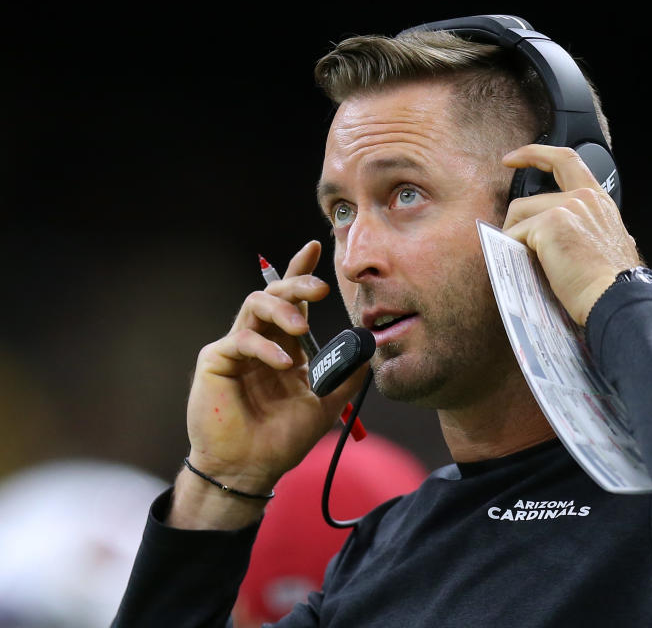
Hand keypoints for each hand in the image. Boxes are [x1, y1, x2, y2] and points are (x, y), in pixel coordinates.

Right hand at [172, 241, 366, 527]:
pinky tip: (283, 363)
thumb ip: (345, 376)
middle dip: (297, 282)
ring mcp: (236, 348)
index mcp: (285, 346)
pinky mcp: (215, 360)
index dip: (301, 272)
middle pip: (275, 293)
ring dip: (282, 309)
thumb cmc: (281, 438)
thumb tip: (371, 349)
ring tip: (301, 326)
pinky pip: (242, 339)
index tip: (316, 247)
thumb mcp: (325, 404)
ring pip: (254, 306)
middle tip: (320, 288)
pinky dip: (265, 347)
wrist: (251, 468)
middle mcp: (260, 340)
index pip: (293, 300)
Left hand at [502, 145, 640, 325]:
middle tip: (507, 236)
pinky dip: (513, 251)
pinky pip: (515, 235)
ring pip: (519, 217)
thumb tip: (570, 238)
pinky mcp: (549, 224)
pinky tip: (526, 266)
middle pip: (529, 199)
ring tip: (526, 262)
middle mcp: (584, 198)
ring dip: (515, 240)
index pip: (566, 160)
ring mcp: (567, 207)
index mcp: (598, 201)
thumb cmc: (610, 282)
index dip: (536, 153)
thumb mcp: (608, 244)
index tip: (513, 158)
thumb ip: (590, 231)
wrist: (615, 298)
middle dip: (513, 221)